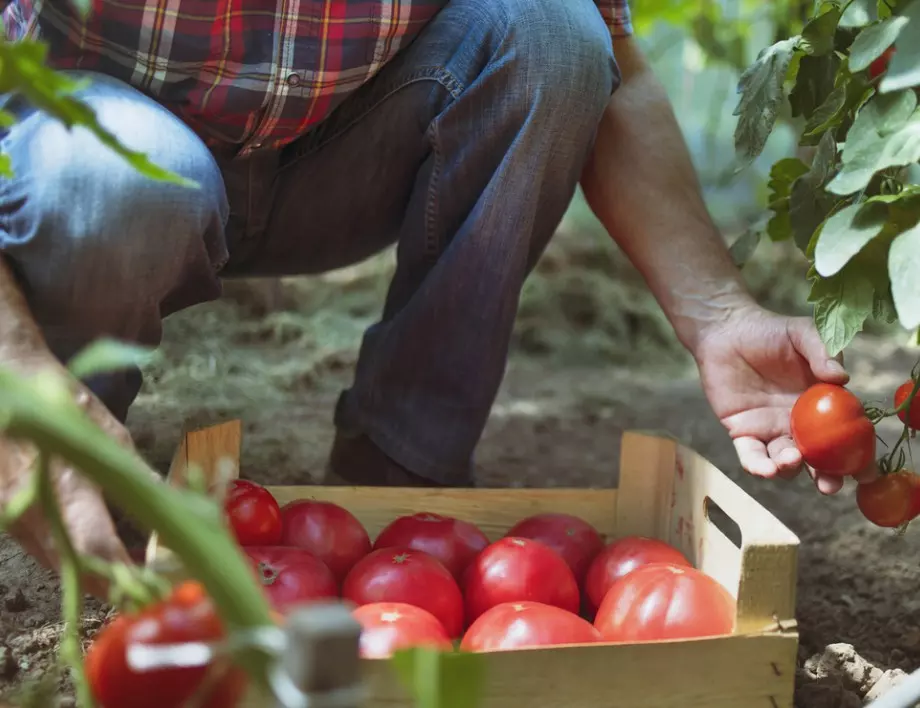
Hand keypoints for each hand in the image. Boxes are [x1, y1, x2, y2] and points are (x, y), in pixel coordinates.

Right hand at [1, 355, 135, 596]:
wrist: (4, 383)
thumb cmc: (61, 403)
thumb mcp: (108, 433)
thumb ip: (136, 474)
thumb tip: (174, 503)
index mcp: (64, 487)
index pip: (97, 547)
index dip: (128, 573)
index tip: (159, 582)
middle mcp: (33, 512)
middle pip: (78, 569)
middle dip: (118, 585)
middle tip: (155, 588)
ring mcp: (14, 520)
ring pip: (61, 565)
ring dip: (99, 576)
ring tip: (138, 573)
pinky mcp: (8, 522)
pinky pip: (47, 552)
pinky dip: (77, 560)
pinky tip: (105, 554)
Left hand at [693, 305, 876, 493]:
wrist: (726, 331)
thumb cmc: (769, 332)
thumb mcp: (803, 334)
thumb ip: (824, 352)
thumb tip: (841, 377)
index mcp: (823, 406)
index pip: (845, 436)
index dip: (858, 457)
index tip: (866, 473)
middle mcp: (800, 424)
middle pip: (818, 459)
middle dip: (827, 477)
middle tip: (829, 485)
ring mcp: (771, 430)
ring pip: (785, 462)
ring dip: (791, 468)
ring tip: (792, 460)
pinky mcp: (743, 432)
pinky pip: (751, 456)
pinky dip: (758, 466)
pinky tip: (765, 469)